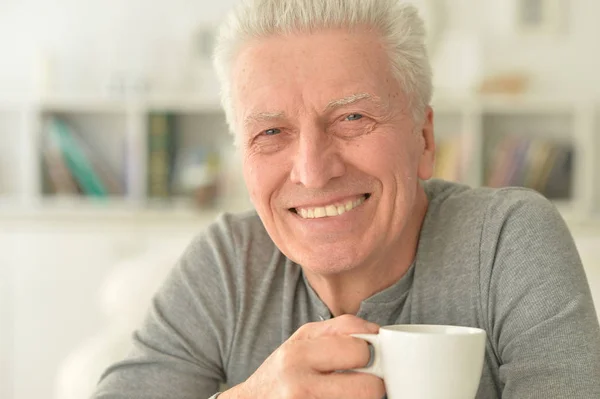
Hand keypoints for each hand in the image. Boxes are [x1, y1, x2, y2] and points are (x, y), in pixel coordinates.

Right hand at [220, 314, 384, 398]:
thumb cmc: (280, 371)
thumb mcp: (301, 340)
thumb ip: (338, 329)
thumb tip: (375, 331)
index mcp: (299, 355)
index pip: (358, 350)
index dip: (370, 352)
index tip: (366, 355)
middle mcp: (300, 385)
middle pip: (369, 388)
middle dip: (372, 383)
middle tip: (364, 380)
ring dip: (361, 398)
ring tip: (346, 392)